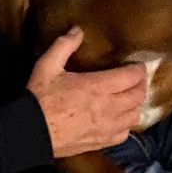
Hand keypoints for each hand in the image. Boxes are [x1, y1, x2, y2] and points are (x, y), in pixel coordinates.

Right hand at [28, 28, 147, 156]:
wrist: (31, 132)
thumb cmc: (40, 98)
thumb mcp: (47, 66)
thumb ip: (64, 46)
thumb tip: (78, 30)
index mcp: (97, 86)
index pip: (132, 76)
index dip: (138, 69)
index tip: (136, 64)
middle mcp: (109, 107)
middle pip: (138, 95)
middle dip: (140, 85)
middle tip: (134, 79)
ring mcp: (107, 127)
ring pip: (135, 115)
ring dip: (135, 105)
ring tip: (128, 98)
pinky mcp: (102, 142)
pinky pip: (125, 134)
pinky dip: (126, 125)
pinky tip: (118, 119)